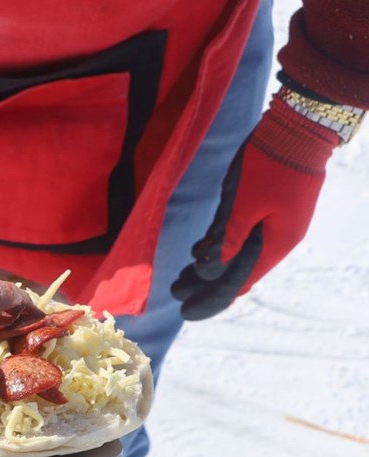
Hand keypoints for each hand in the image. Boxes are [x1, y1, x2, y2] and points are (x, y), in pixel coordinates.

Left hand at [171, 95, 340, 319]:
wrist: (298, 127)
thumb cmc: (271, 163)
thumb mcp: (245, 204)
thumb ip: (229, 237)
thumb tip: (211, 270)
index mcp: (277, 242)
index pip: (241, 280)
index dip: (212, 298)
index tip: (186, 310)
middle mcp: (278, 238)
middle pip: (239, 270)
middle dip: (206, 284)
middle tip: (176, 293)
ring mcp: (276, 222)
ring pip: (239, 253)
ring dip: (211, 265)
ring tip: (183, 279)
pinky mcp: (269, 207)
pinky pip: (242, 234)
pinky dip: (220, 245)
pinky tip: (200, 252)